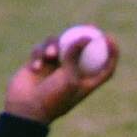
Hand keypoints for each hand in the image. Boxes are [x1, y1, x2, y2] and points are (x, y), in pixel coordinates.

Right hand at [3, 33, 119, 123]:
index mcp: (86, 83)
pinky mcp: (38, 63)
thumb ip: (77, 55)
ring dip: (54, 46)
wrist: (25, 110)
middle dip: (87, 37)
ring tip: (50, 55)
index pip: (104, 66)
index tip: (109, 38)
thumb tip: (87, 35)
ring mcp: (54, 67)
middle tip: (90, 26)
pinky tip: (35, 68)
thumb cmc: (52, 99)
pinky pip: (41, 50)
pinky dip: (39, 55)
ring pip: (59, 44)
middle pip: (84, 51)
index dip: (111, 52)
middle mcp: (72, 73)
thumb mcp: (69, 78)